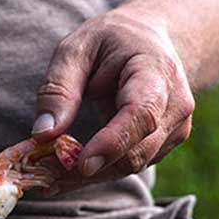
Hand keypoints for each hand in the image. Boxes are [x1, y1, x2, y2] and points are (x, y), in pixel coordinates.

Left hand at [31, 3, 194, 194]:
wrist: (151, 42)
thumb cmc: (112, 41)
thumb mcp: (77, 49)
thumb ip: (59, 89)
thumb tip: (43, 135)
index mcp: (157, 72)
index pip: (141, 114)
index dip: (112, 143)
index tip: (80, 164)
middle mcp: (175, 105)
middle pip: (135, 152)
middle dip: (89, 170)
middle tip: (45, 178)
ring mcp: (174, 130)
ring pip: (130, 166)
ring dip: (89, 176)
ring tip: (49, 177)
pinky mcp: (164, 146)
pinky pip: (129, 166)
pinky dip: (98, 172)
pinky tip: (69, 169)